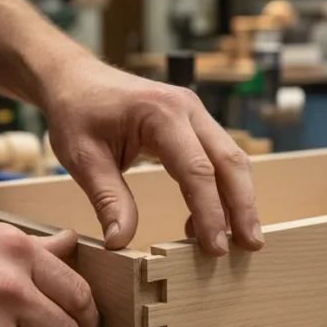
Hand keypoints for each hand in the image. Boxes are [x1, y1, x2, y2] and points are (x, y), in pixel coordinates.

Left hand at [43, 59, 263, 254]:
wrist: (74, 78)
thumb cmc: (77, 112)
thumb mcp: (82, 158)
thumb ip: (107, 200)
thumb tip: (121, 243)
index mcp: (161, 113)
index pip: (197, 169)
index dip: (210, 212)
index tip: (215, 248)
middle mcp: (188, 108)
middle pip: (229, 161)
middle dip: (243, 206)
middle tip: (252, 245)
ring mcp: (195, 113)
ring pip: (231, 158)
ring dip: (239, 199)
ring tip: (240, 240)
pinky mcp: (194, 123)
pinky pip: (218, 156)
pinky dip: (222, 189)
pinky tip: (208, 221)